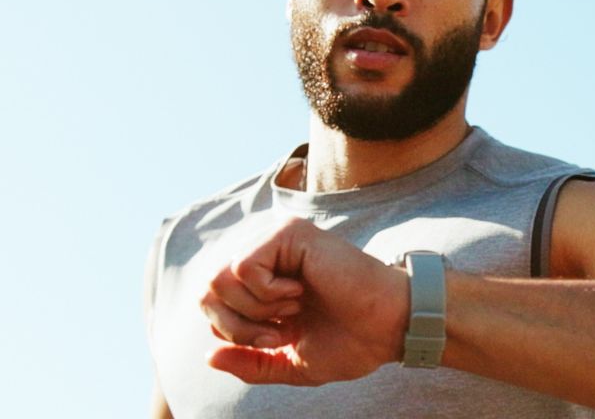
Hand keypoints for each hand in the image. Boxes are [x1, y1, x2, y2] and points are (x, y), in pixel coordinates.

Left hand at [199, 216, 410, 385]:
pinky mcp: (287, 231)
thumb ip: (248, 361)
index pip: (208, 300)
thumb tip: (207, 358)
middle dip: (238, 325)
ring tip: (293, 308)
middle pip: (206, 289)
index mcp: (257, 277)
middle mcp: (260, 250)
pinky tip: (300, 291)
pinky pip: (243, 266)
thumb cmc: (348, 341)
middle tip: (280, 330)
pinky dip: (268, 294)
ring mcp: (273, 237)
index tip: (276, 338)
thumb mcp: (288, 362)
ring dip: (256, 309)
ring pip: (220, 277)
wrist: (388, 328)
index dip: (231, 332)